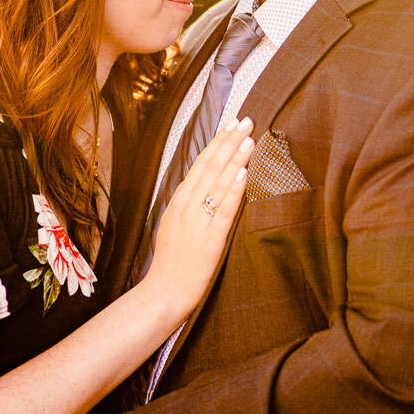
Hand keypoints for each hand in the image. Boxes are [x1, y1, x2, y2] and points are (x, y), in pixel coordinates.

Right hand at [145, 118, 253, 315]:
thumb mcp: (175, 225)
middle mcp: (187, 207)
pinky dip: (234, 190)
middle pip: (209, 167)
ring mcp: (197, 222)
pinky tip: (243, 173)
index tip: (231, 125)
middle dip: (229, 142)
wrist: (164, 292)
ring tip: (249, 139)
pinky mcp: (210, 239)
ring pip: (217, 183)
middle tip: (245, 121)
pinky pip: (224, 210)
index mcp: (179, 202)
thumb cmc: (172, 262)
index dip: (217, 143)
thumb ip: (189, 205)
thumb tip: (206, 185)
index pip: (200, 164)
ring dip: (235, 159)